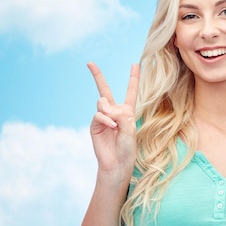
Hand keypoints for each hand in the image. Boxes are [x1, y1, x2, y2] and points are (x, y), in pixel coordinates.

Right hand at [87, 62, 138, 180]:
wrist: (117, 163)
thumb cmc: (127, 148)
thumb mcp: (131, 129)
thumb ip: (121, 115)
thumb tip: (105, 107)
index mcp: (127, 111)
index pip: (130, 91)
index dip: (133, 78)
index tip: (135, 64)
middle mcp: (114, 112)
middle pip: (104, 89)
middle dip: (97, 76)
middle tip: (89, 63)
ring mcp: (103, 117)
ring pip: (102, 103)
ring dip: (109, 111)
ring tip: (114, 124)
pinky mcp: (95, 124)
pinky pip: (99, 114)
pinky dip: (105, 119)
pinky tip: (111, 126)